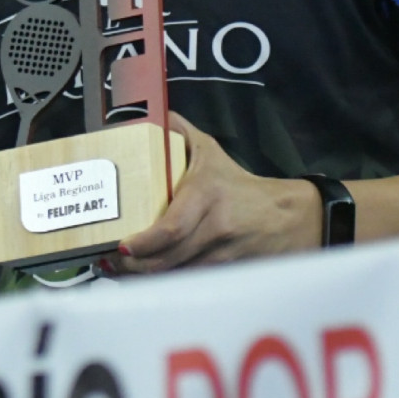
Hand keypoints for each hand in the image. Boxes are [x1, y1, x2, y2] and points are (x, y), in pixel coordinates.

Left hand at [108, 112, 320, 273]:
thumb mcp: (211, 152)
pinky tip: (147, 279)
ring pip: (175, 275)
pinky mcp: (226, 273)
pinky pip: (189, 281)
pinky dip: (166, 282)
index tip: (122, 245)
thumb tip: (149, 115)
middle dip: (133, 266)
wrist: (289, 217)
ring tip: (119, 271)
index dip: (144, 243)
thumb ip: (179, 132)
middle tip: (109, 261)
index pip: (171, 228)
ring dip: (145, 277)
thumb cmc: (241, 185)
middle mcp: (215, 227)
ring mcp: (221, 254)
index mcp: (207, 195)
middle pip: (167, 259)